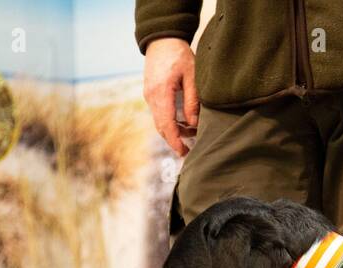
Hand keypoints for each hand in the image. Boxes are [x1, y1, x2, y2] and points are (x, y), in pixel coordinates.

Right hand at [143, 37, 197, 155]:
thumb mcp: (192, 76)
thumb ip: (192, 101)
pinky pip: (157, 113)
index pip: (167, 124)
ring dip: (171, 132)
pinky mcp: (150, 93)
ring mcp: (148, 95)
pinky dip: (167, 122)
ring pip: (158, 121)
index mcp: (161, 92)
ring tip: (187, 137)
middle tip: (187, 151)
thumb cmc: (179, 55)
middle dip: (173, 141)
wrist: (162, 39)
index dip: (175, 141)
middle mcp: (151, 96)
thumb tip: (193, 124)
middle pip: (160, 126)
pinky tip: (180, 124)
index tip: (184, 152)